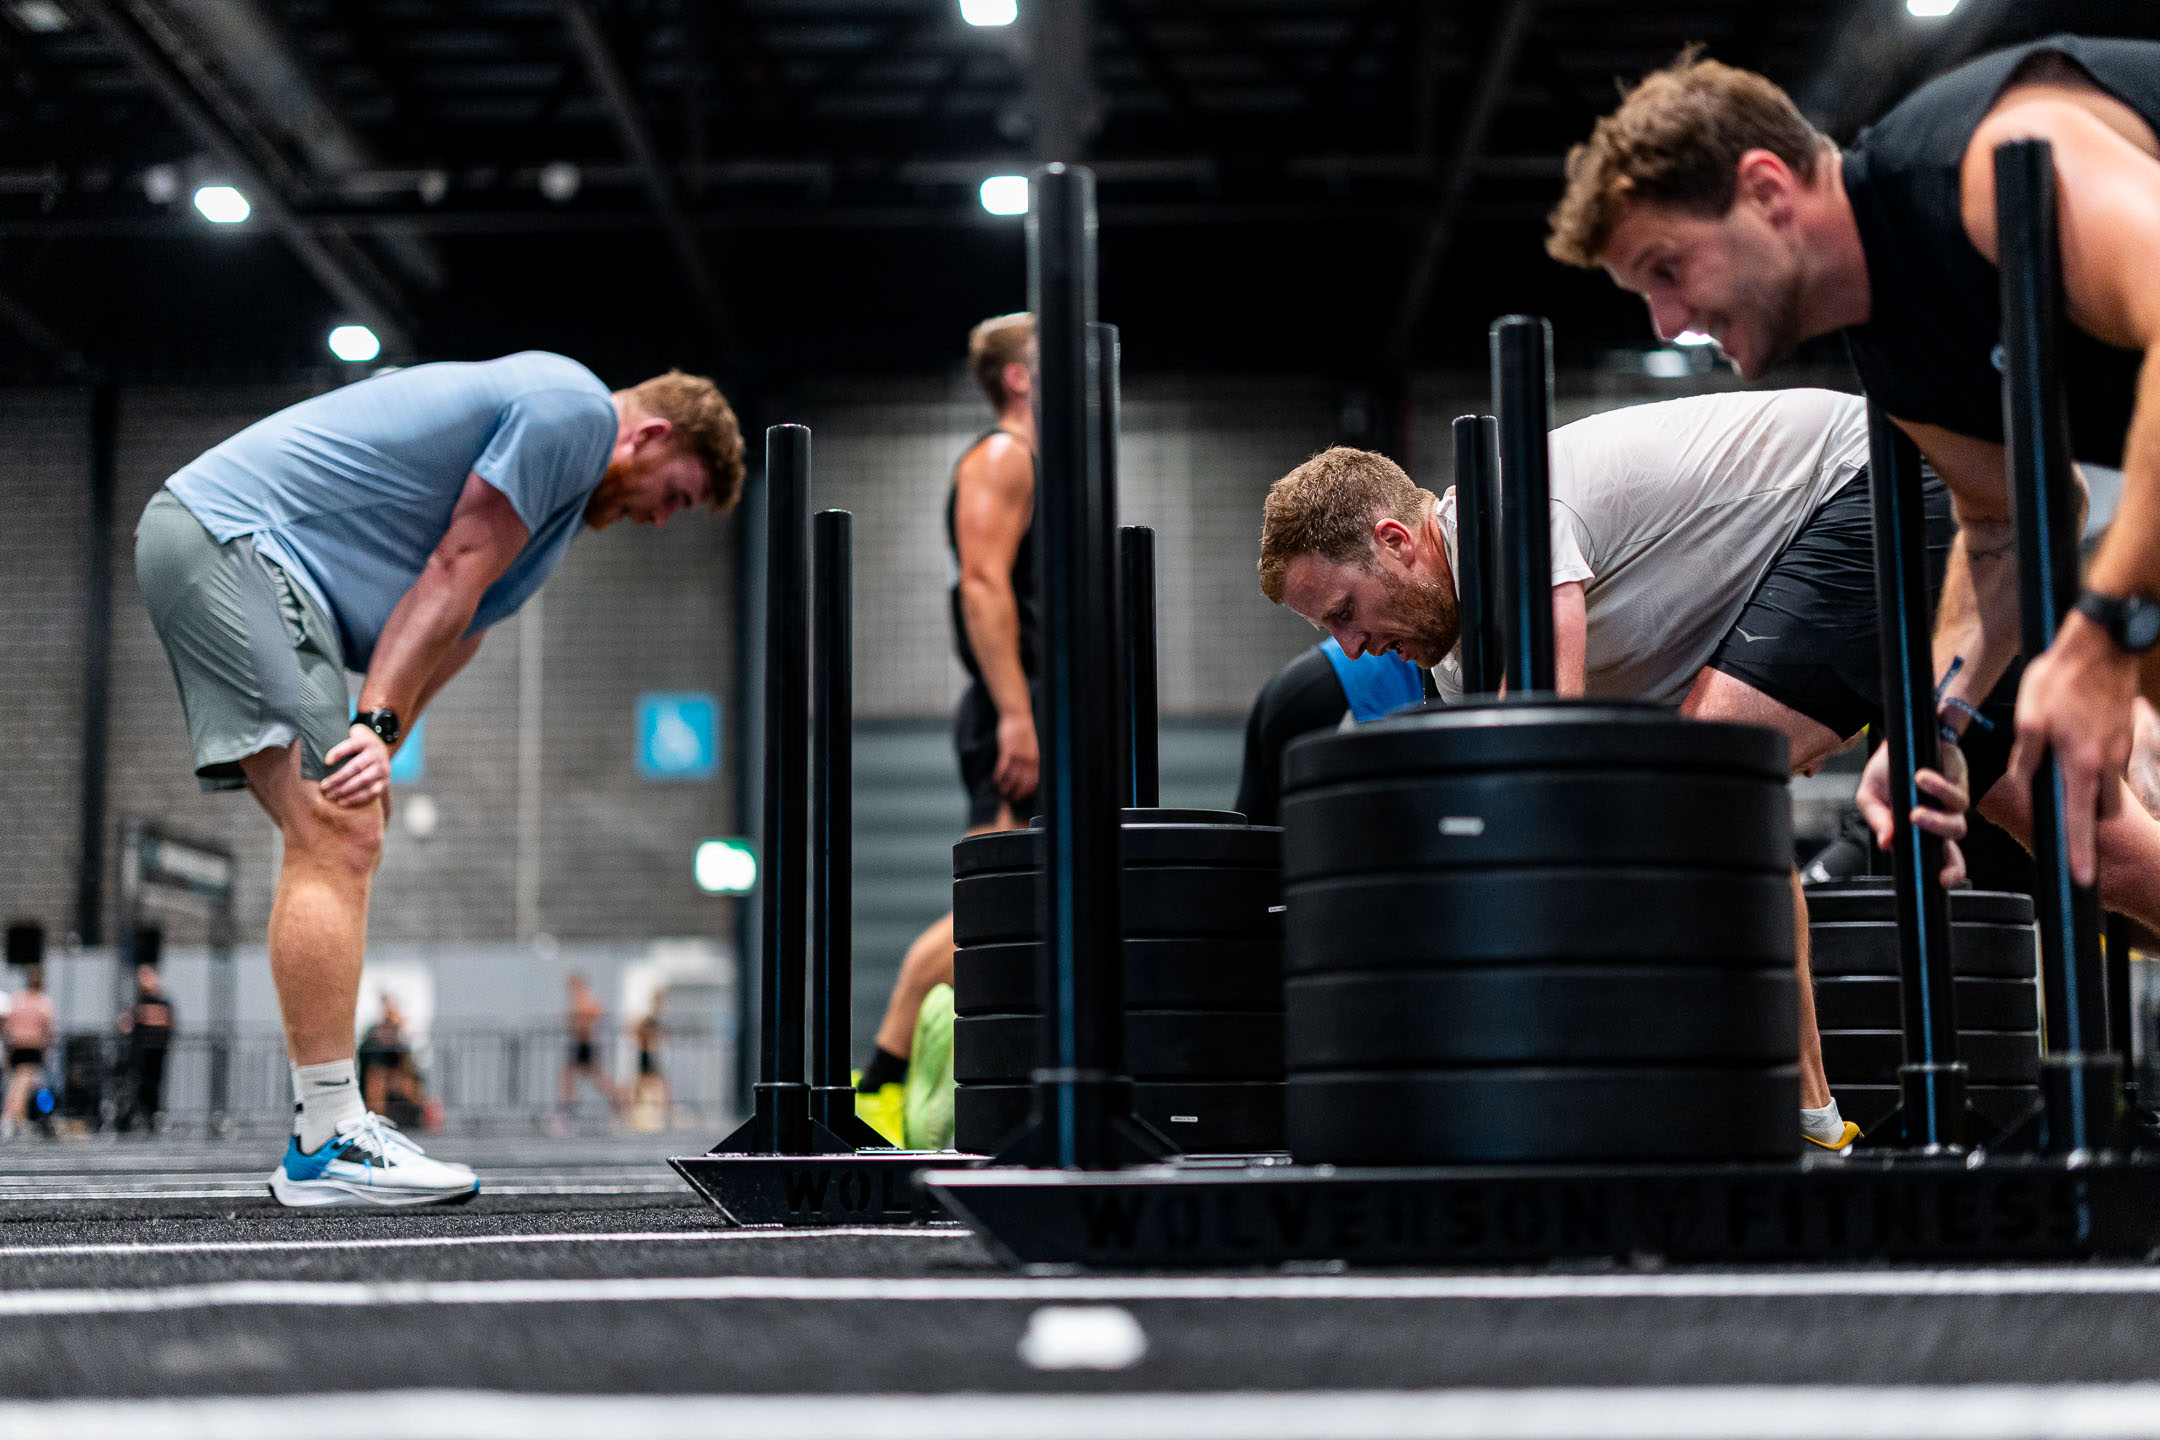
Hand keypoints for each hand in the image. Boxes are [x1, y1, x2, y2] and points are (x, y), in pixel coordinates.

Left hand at [322, 723, 391, 807]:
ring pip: (363, 781)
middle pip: (356, 766)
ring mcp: (382, 769)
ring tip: (330, 796)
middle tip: (323, 786)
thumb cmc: (358, 746)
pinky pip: (370, 792)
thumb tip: (317, 752)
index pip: (352, 745)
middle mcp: (377, 755)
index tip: (326, 761)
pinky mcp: (384, 782)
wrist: (381, 749)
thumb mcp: (353, 737)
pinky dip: (355, 798)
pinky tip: (342, 802)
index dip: (339, 753)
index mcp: (366, 742)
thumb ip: (339, 741)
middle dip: (337, 778)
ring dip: (344, 790)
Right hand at [994, 710, 1038, 801]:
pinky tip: (995, 781)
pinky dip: (999, 775)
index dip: (1027, 791)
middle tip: (1011, 799)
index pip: (1034, 780)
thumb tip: (1028, 774)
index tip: (1022, 797)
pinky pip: (1003, 766)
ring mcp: (1018, 754)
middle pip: (1023, 781)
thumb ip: (1032, 760)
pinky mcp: (1008, 749)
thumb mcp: (1032, 746)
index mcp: (1037, 758)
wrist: (1018, 716)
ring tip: (1002, 792)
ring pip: (1012, 776)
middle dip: (1017, 792)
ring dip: (1006, 786)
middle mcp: (1029, 758)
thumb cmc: (1024, 732)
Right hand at [1855, 736, 1970, 889]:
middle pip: (1954, 845)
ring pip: (1958, 824)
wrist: (1903, 734)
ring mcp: (1952, 801)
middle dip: (1941, 847)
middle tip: (1915, 828)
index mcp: (1922, 830)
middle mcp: (1941, 818)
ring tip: (1914, 811)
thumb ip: (1877, 819)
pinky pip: (1955, 793)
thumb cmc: (1889, 768)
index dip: (1948, 872)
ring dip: (1936, 819)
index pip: (1943, 858)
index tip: (1939, 880)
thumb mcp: (1870, 794)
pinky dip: (1937, 788)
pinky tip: (1920, 778)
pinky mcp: (1960, 782)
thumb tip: (1885, 843)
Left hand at [2007, 612, 2138, 885]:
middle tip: (2066, 813)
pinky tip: (2075, 742)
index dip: (2079, 852)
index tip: (2080, 878)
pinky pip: (2108, 763)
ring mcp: (2120, 749)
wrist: (2101, 646)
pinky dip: (2093, 765)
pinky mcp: (2124, 736)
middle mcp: (2106, 763)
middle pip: (2098, 810)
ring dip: (2088, 790)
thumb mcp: (2029, 720)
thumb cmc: (2061, 679)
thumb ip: (2026, 759)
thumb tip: (2020, 784)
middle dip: (2084, 819)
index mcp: (2081, 765)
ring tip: (2066, 770)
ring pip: (2104, 786)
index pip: (2080, 821)